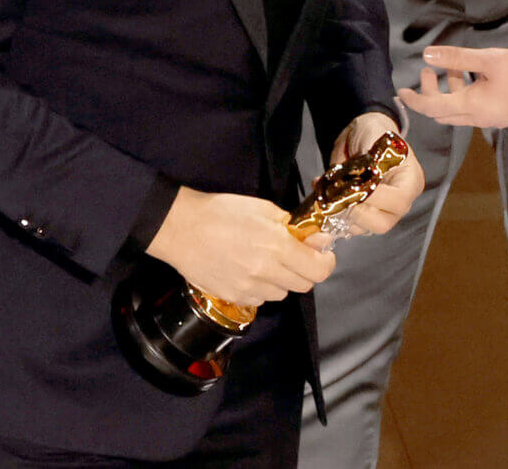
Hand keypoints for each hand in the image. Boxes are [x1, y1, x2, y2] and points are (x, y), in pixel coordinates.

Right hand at [144, 188, 335, 305]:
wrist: (181, 229)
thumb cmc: (221, 212)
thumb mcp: (263, 208)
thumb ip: (293, 226)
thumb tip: (319, 240)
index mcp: (277, 246)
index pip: (318, 269)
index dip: (326, 262)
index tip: (322, 254)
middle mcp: (266, 272)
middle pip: (303, 285)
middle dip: (305, 270)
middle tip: (294, 256)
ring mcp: (249, 288)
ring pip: (281, 293)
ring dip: (281, 280)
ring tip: (266, 262)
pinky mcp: (234, 297)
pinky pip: (260, 299)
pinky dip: (261, 288)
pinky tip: (248, 270)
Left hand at [328, 111, 424, 237]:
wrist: (364, 133)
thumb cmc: (373, 132)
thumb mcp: (372, 137)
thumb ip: (368, 157)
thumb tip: (358, 177)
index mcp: (410, 181)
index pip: (398, 200)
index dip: (375, 198)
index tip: (354, 186)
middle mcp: (400, 201)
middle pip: (383, 223)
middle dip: (356, 212)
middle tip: (338, 196)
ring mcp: (383, 211)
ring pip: (364, 228)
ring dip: (341, 215)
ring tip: (325, 196)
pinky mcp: (366, 215)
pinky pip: (351, 226)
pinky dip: (334, 217)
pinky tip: (323, 199)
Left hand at [396, 46, 507, 128]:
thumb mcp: (490, 59)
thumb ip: (457, 58)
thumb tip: (426, 56)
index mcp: (472, 107)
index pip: (433, 108)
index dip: (414, 100)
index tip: (401, 92)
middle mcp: (478, 119)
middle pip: (443, 113)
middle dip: (430, 94)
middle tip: (428, 71)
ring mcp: (491, 119)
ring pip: (459, 111)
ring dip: (449, 92)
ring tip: (450, 67)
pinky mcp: (502, 116)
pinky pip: (473, 109)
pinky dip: (464, 94)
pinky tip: (473, 75)